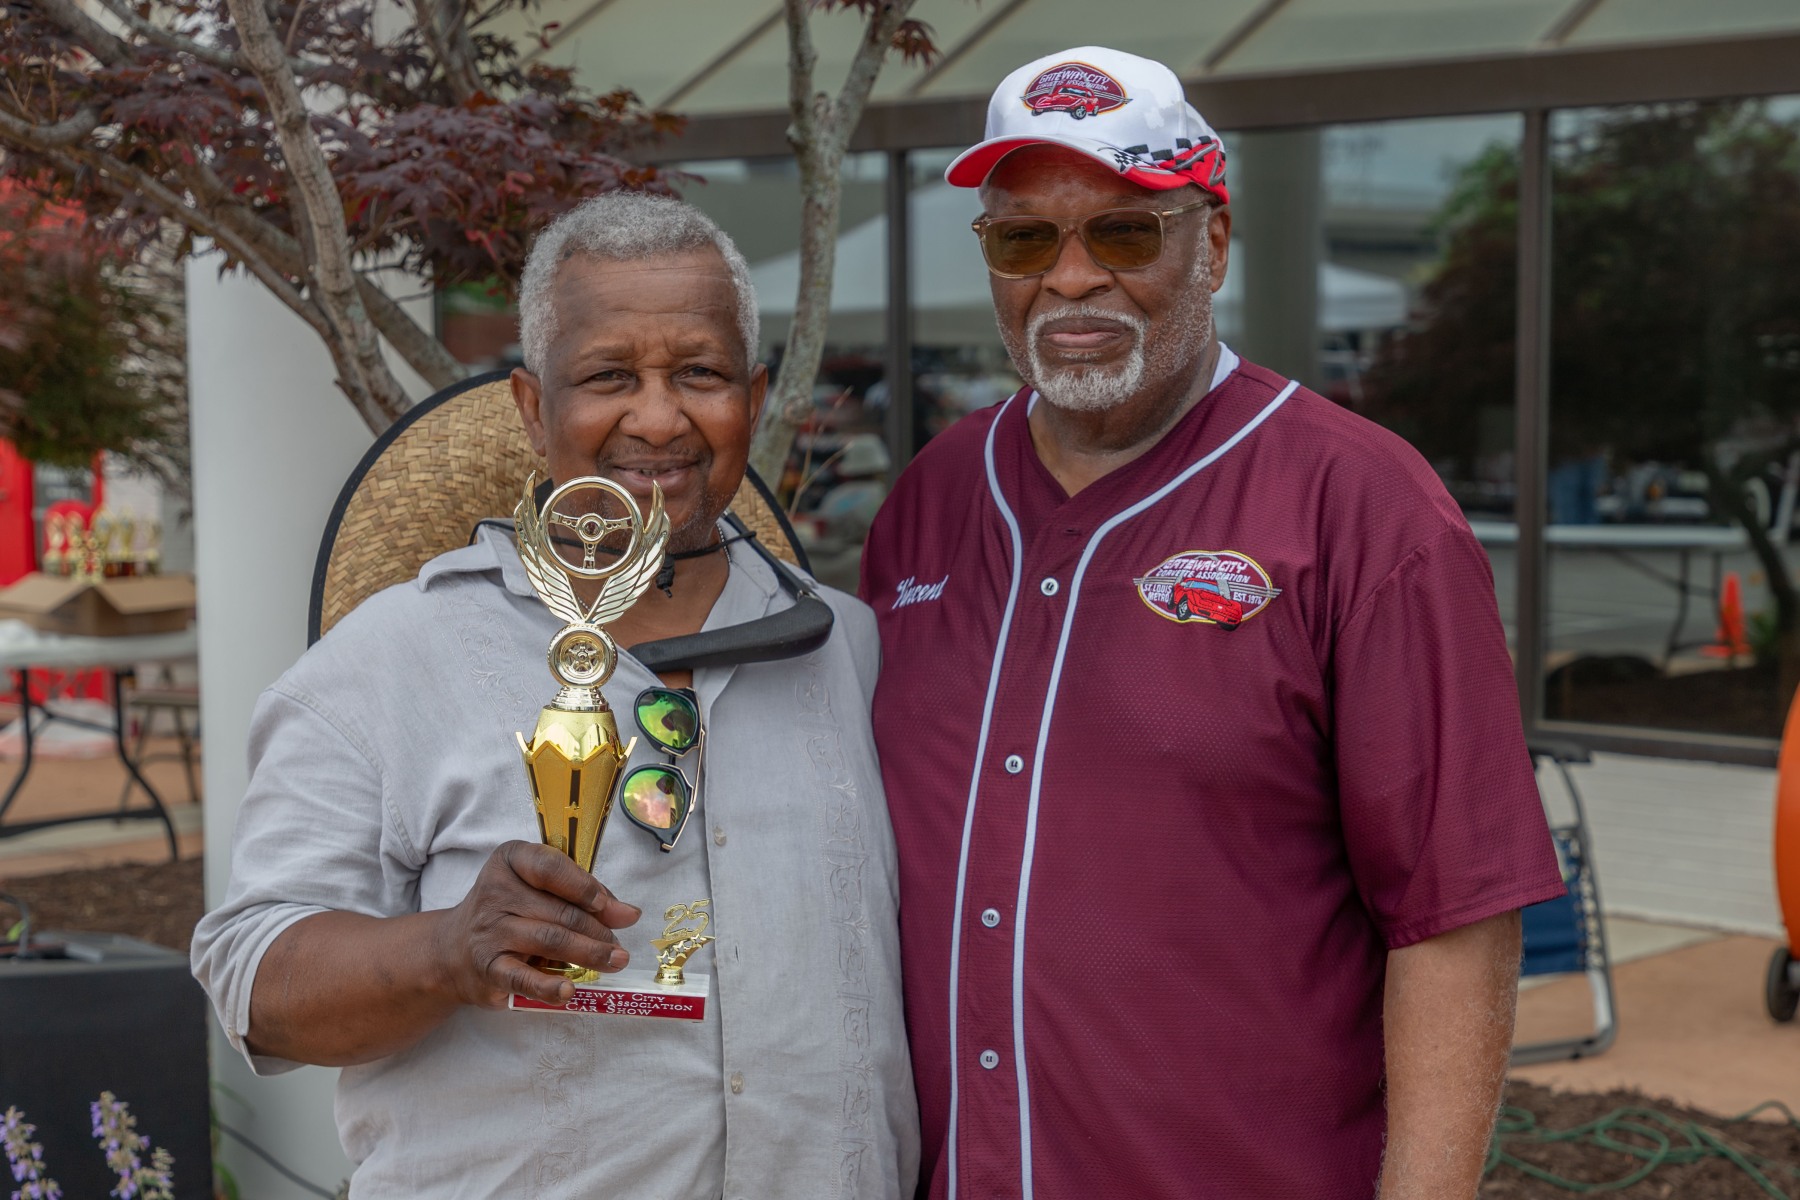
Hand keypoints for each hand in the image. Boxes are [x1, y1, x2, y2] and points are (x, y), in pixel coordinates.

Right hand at [431, 840, 640, 1008]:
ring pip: (549, 940)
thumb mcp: (540, 890)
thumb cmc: (510, 912)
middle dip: (598, 930)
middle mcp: (495, 892)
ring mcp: (490, 931)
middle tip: (621, 947)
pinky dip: (549, 986)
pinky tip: (570, 991)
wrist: (453, 951)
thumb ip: (582, 895)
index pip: (549, 868)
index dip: (584, 887)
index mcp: (510, 861)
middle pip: (558, 910)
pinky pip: (523, 978)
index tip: (609, 906)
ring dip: (589, 953)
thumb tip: (627, 914)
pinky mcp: (488, 968)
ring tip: (615, 962)